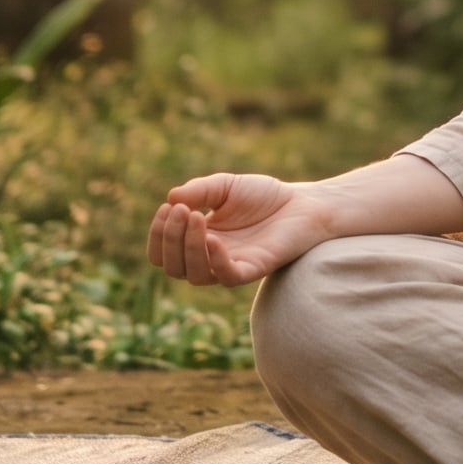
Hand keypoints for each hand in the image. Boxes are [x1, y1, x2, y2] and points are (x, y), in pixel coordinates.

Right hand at [146, 173, 334, 286]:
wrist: (303, 203)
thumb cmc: (264, 196)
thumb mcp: (225, 186)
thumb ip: (199, 191)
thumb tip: (171, 198)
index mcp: (199, 241)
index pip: (163, 253)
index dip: (158, 235)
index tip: (167, 207)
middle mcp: (211, 258)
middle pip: (173, 267)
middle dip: (170, 238)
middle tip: (182, 211)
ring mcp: (231, 265)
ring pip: (195, 275)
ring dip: (188, 247)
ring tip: (197, 218)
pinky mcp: (253, 269)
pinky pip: (226, 277)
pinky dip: (215, 261)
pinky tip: (213, 238)